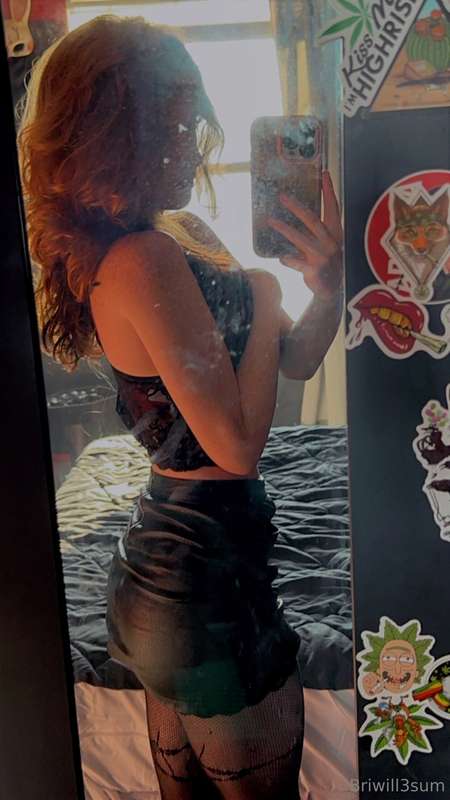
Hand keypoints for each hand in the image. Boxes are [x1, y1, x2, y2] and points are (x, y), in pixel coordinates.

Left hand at [267, 171, 342, 301]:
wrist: (331, 290)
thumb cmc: (326, 264)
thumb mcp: (325, 245)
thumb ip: (315, 232)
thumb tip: (296, 213)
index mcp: (335, 234)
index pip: (333, 209)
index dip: (329, 191)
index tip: (325, 173)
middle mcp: (331, 243)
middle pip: (312, 220)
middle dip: (297, 207)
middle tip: (282, 197)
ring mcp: (323, 256)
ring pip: (301, 239)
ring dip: (285, 229)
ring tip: (270, 221)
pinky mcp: (315, 270)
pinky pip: (297, 262)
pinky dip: (288, 260)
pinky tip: (281, 258)